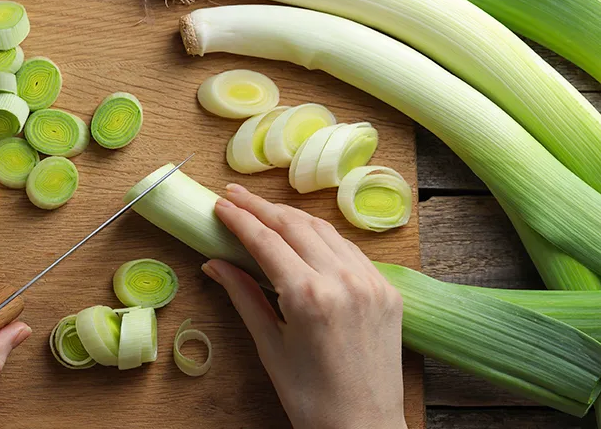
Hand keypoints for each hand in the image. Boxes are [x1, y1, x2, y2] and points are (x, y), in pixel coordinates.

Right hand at [205, 184, 405, 428]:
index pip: (266, 240)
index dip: (239, 219)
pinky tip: (304, 235)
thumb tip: (215, 263)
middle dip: (261, 207)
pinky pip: (349, 250)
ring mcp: (371, 282)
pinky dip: (323, 237)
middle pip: (295, 225)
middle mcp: (343, 280)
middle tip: (235, 196)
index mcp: (308, 296)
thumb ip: (243, 297)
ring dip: (292, 217)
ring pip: (325, 231)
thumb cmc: (309, 396)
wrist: (363, 427)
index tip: (220, 205)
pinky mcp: (387, 290)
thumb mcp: (269, 345)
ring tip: (265, 209)